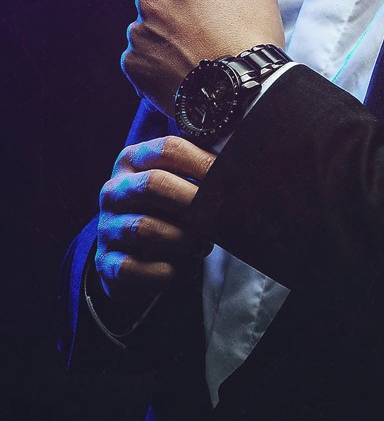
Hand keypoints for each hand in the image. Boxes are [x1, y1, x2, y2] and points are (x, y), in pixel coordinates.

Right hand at [94, 135, 214, 314]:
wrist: (131, 250)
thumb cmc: (166, 210)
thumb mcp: (178, 182)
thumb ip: (201, 170)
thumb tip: (239, 170)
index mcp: (133, 160)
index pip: (168, 149)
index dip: (203, 162)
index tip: (230, 178)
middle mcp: (114, 191)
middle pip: (153, 184)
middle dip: (193, 201)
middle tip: (217, 216)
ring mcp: (107, 227)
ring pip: (145, 228)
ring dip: (183, 239)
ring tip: (202, 245)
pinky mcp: (106, 263)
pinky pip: (136, 268)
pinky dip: (167, 271)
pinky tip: (184, 269)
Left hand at [121, 0, 284, 115]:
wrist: (237, 92)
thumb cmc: (251, 40)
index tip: (213, 14)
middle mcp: (151, 0)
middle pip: (162, 3)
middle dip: (178, 16)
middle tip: (203, 38)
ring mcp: (139, 34)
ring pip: (150, 32)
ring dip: (166, 41)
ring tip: (194, 60)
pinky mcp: (133, 65)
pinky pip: (143, 61)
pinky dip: (158, 66)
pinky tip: (182, 74)